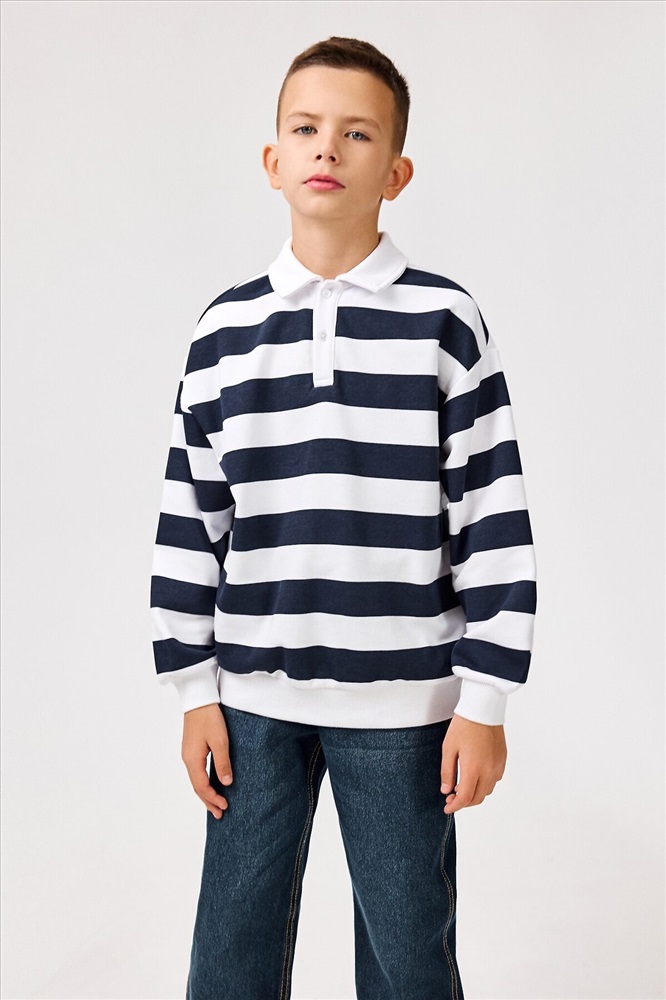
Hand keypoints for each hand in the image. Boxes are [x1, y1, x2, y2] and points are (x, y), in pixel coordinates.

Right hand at [182, 703, 233, 819]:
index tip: (225, 807)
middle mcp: (188, 759)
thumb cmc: (209, 717)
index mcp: (192, 760)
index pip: (202, 787)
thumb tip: (225, 783)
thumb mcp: (220, 740)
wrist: (199, 698)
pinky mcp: (192, 748)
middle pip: (197, 787)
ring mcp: (188, 754)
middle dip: (208, 801)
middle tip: (219, 814)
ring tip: (215, 805)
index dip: (213, 798)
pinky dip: (203, 783)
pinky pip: (197, 772)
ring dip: (205, 793)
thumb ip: (223, 762)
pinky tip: (210, 784)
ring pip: (196, 780)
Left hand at [440, 713, 506, 813]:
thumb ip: (447, 771)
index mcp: (473, 768)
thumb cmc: (464, 725)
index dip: (455, 806)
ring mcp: (498, 766)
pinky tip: (475, 776)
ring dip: (475, 794)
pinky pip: (495, 780)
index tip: (447, 808)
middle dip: (464, 803)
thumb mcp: (448, 748)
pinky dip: (484, 784)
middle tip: (451, 798)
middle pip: (477, 798)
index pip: (465, 797)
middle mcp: (489, 770)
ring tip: (461, 787)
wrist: (483, 709)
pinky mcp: (503, 760)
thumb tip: (446, 790)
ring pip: (487, 790)